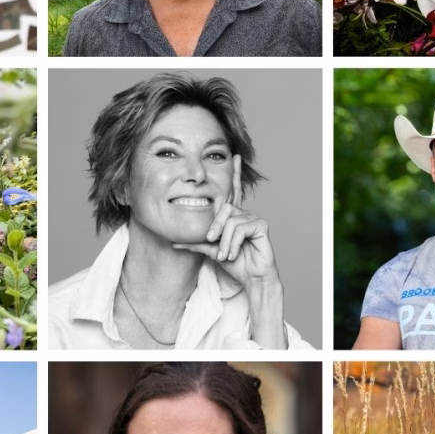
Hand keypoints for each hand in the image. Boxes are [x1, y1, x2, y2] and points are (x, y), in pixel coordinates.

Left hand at [172, 155, 279, 286]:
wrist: (251, 277)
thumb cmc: (235, 263)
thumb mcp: (210, 251)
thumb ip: (194, 243)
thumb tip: (173, 241)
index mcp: (233, 216)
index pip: (232, 191)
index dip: (234, 173)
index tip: (234, 156)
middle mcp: (244, 214)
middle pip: (223, 208)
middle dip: (215, 226)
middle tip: (212, 241)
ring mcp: (254, 218)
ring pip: (230, 221)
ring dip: (224, 241)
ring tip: (226, 255)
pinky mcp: (261, 226)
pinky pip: (240, 228)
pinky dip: (233, 243)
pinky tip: (234, 253)